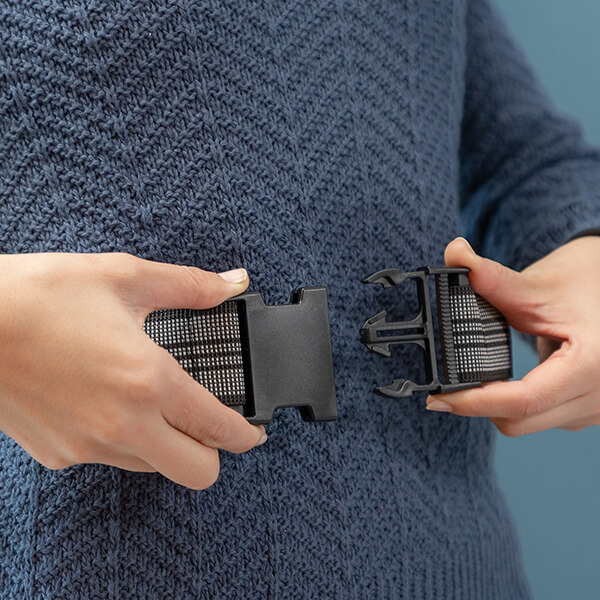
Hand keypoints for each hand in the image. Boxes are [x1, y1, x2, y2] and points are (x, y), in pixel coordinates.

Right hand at [0, 252, 265, 488]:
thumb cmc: (38, 295)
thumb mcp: (124, 278)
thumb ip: (190, 286)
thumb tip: (232, 281)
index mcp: (148, 381)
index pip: (219, 428)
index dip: (248, 433)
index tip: (255, 431)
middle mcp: (123, 424)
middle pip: (198, 472)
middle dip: (214, 453)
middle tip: (211, 423)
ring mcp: (89, 445)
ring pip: (154, 467)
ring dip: (168, 444)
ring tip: (159, 405)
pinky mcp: (59, 454)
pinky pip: (110, 458)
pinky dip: (124, 439)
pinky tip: (110, 402)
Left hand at [425, 236, 599, 435]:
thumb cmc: (579, 282)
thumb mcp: (535, 285)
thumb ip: (490, 278)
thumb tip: (454, 253)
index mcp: (592, 365)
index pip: (524, 401)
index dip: (475, 402)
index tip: (437, 398)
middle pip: (520, 421)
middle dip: (480, 404)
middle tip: (448, 386)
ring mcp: (599, 408)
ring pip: (529, 424)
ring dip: (500, 405)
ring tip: (483, 377)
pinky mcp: (591, 411)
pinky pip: (542, 419)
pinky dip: (518, 404)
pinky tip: (510, 382)